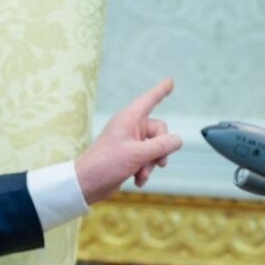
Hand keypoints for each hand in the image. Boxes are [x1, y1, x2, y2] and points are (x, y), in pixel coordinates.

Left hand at [75, 77, 182, 204]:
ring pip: (155, 149)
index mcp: (129, 118)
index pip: (150, 100)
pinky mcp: (129, 156)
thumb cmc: (106, 164)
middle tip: (157, 163)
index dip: (161, 90)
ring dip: (151, 164)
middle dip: (160, 150)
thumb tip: (178, 140)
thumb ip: (161, 146)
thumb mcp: (138, 154)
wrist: (86, 184)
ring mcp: (130, 142)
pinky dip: (145, 170)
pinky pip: (147, 160)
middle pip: (160, 132)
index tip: (170, 80)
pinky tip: (137, 180)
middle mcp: (130, 127)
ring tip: (141, 174)